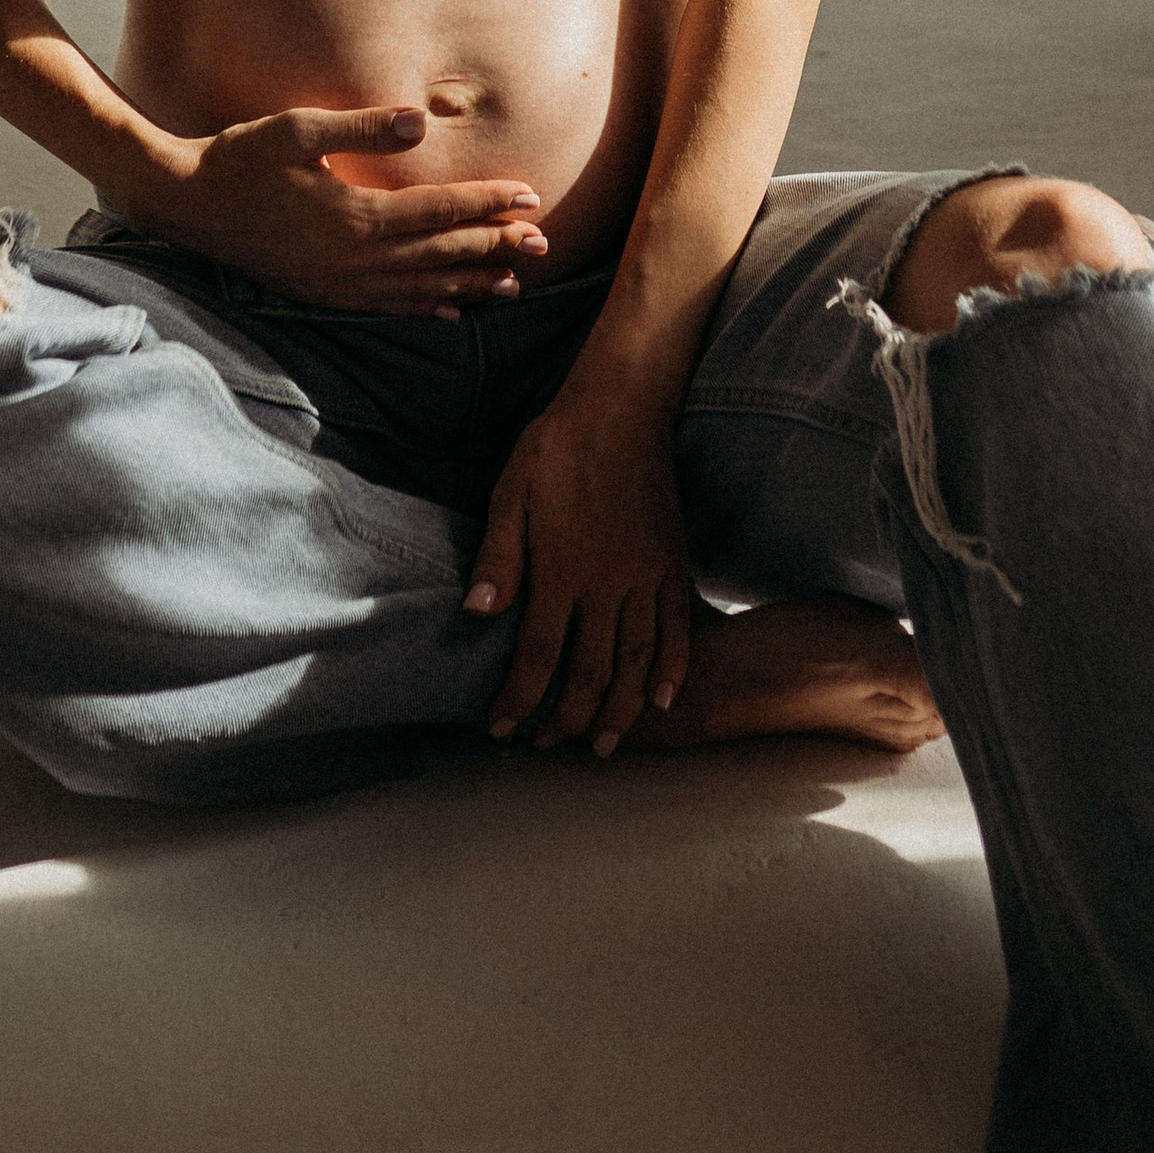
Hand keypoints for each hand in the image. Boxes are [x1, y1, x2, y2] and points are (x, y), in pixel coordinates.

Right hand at [142, 105, 549, 315]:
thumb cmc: (240, 156)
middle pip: (439, 254)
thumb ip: (364, 128)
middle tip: (542, 244)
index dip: (487, 204)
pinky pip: (385, 307)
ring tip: (511, 283)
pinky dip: (424, 308)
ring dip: (468, 283)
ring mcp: (336, 284)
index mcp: (354, 217)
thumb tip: (421, 125)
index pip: (439, 211)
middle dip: (493, 247)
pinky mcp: (320, 294)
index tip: (530, 198)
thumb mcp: (299, 129)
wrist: (183, 202)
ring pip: (419, 288)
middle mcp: (352, 260)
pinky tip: (449, 311)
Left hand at [467, 393, 692, 754]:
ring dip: (620, 709)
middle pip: (589, 672)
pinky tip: (662, 698)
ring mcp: (646, 575)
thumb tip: (476, 614)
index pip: (537, 655)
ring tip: (606, 744)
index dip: (519, 699)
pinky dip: (672, 667)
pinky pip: (677, 626)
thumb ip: (498, 557)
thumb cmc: (557, 447)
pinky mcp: (672, 562)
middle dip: (567, 718)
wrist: (622, 407)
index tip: (502, 728)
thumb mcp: (511, 492)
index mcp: (561, 568)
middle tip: (548, 744)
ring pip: (635, 660)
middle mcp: (607, 582)